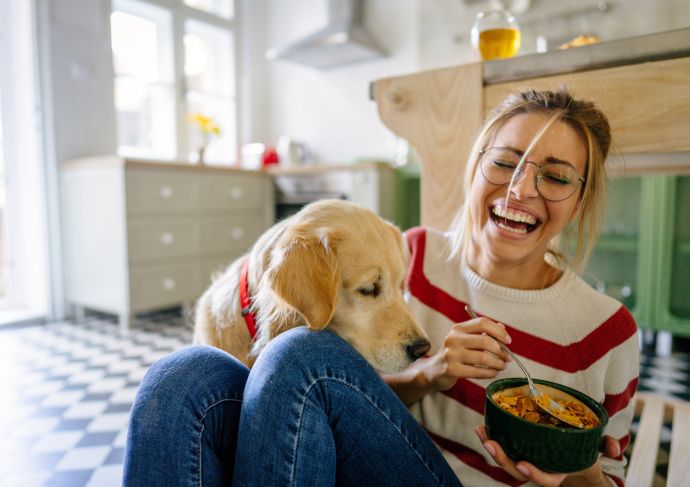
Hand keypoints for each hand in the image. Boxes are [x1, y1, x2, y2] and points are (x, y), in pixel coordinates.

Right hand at [423, 316, 510, 391]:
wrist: (433, 371)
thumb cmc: (454, 354)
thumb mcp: (465, 340)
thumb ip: (482, 333)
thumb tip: (502, 328)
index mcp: (458, 329)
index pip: (482, 323)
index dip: (498, 331)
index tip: (508, 340)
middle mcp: (453, 339)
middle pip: (485, 341)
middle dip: (501, 351)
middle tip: (508, 357)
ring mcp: (451, 354)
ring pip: (483, 358)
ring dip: (498, 363)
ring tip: (502, 366)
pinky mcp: (452, 370)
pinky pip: (478, 372)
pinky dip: (490, 373)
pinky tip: (493, 372)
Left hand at [475, 426, 620, 485]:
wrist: (572, 454)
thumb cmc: (584, 451)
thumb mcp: (598, 449)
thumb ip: (608, 446)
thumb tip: (617, 448)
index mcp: (557, 472)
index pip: (545, 480)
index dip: (534, 475)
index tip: (524, 465)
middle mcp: (538, 468)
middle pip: (517, 471)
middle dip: (502, 459)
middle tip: (491, 444)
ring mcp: (526, 459)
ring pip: (506, 460)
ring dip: (492, 447)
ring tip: (481, 431)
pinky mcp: (518, 448)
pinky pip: (503, 447)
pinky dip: (492, 437)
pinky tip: (483, 426)